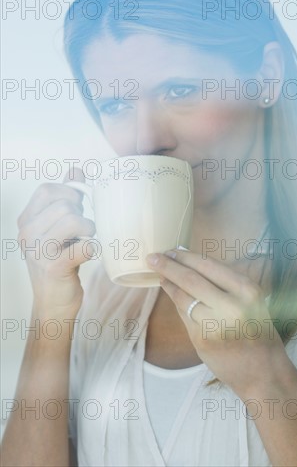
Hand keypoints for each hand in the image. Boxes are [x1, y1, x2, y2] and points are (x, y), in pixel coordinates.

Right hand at [17, 168, 95, 314]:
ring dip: (88, 230)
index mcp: (26, 221)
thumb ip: (64, 199)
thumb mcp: (57, 228)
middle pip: (64, 205)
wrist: (53, 303)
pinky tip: (88, 255)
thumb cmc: (58, 262)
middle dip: (82, 215)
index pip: (47, 190)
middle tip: (81, 232)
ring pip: (73, 220)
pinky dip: (93, 249)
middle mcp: (27, 234)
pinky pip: (85, 247)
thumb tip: (75, 169)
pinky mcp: (54, 268)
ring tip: (85, 241)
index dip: (69, 194)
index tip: (77, 209)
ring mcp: (38, 251)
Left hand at [146, 249, 288, 396]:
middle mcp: (231, 305)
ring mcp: (214, 324)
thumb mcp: (252, 301)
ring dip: (168, 283)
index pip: (209, 266)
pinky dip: (175, 301)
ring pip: (183, 296)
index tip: (173, 249)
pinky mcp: (201, 340)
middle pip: (191, 279)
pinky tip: (170, 292)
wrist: (264, 373)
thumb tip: (193, 262)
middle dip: (169, 265)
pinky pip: (183, 314)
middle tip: (154, 256)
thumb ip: (227, 284)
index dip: (187, 256)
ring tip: (160, 273)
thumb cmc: (259, 332)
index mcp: (247, 290)